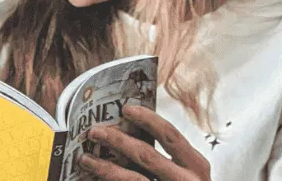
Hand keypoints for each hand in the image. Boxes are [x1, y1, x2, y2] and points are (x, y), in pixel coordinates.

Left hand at [79, 105, 209, 180]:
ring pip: (132, 178)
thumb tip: (131, 134)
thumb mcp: (187, 175)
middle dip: (117, 140)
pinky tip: (92, 179)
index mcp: (196, 167)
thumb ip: (169, 159)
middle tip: (94, 132)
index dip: (148, 119)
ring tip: (85, 159)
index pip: (170, 135)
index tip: (126, 109)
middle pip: (146, 155)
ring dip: (104, 167)